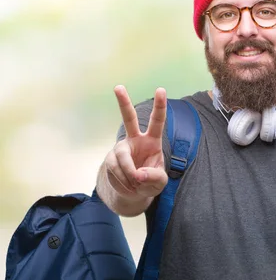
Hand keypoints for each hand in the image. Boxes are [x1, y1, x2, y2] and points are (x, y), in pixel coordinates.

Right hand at [104, 85, 168, 199]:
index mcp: (152, 140)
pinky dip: (123, 181)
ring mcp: (121, 148)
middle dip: (123, 102)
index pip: (157, 121)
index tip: (161, 89)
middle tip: (118, 86)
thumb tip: (137, 175)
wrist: (134, 193)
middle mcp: (135, 139)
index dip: (160, 106)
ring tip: (137, 185)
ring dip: (129, 175)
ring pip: (122, 158)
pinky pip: (115, 170)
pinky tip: (129, 186)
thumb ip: (154, 177)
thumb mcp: (159, 182)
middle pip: (128, 118)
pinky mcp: (110, 159)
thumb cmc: (150, 181)